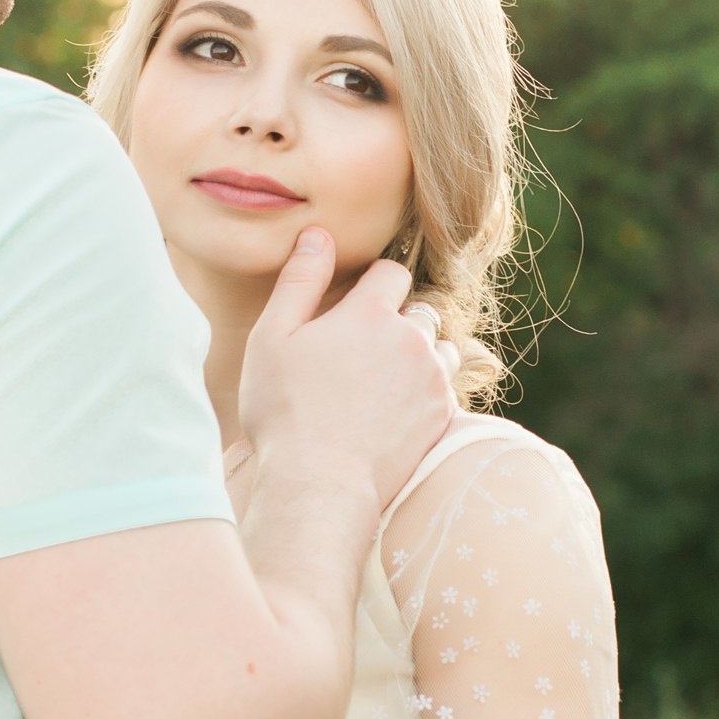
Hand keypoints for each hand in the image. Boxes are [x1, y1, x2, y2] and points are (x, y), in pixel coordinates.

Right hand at [238, 228, 457, 510]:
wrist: (322, 483)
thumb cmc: (286, 411)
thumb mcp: (273, 338)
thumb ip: (299, 280)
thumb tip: (318, 234)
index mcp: (372, 312)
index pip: (392, 272)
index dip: (372, 286)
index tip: (353, 310)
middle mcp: (412, 339)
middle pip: (419, 311)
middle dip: (397, 323)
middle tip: (362, 354)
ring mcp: (433, 379)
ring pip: (440, 349)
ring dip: (419, 356)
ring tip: (383, 382)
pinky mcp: (443, 415)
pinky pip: (445, 389)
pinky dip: (427, 392)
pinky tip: (396, 411)